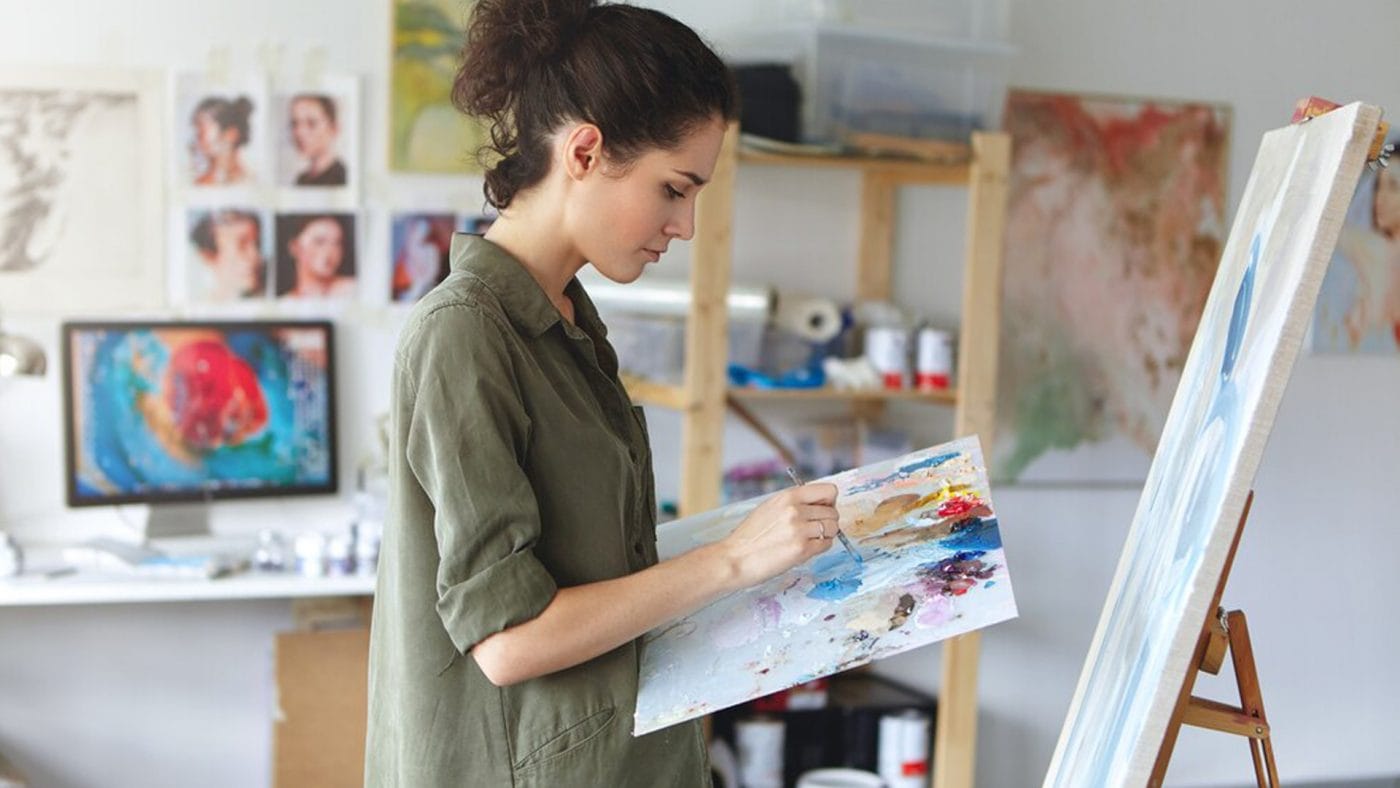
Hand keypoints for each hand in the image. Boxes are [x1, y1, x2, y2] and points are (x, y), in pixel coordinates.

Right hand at [719, 482, 839, 587]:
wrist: (735, 558)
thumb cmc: (749, 536)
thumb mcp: (770, 507)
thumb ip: (795, 503)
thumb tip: (820, 504)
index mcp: (788, 496)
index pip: (829, 491)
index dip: (830, 502)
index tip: (822, 509)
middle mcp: (796, 510)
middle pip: (833, 512)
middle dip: (827, 522)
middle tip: (813, 530)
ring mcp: (800, 530)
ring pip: (833, 529)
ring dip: (826, 535)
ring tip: (808, 540)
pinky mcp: (802, 550)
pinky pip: (826, 545)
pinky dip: (820, 547)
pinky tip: (805, 549)